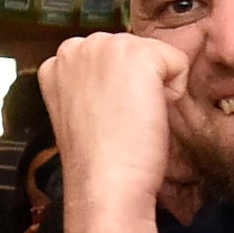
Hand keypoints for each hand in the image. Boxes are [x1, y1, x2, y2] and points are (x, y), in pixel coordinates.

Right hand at [38, 32, 189, 222]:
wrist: (105, 186)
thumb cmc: (97, 162)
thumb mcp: (81, 113)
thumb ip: (91, 86)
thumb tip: (122, 81)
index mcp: (56, 64)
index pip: (107, 57)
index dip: (117, 88)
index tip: (108, 117)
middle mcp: (75, 47)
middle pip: (130, 50)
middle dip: (135, 82)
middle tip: (121, 120)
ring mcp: (104, 46)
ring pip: (153, 54)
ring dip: (153, 86)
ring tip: (133, 118)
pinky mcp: (135, 54)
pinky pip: (177, 61)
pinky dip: (175, 89)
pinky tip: (150, 115)